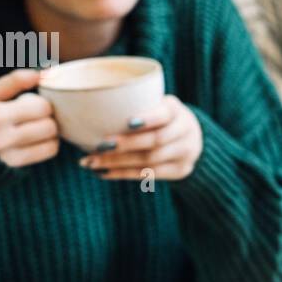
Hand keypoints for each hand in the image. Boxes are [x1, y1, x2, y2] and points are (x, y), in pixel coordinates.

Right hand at [0, 69, 59, 167]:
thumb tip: (44, 73)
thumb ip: (13, 82)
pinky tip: (38, 141)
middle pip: (43, 107)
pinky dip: (50, 144)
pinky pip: (49, 148)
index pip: (20, 80)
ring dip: (50, 128)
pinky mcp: (12, 163)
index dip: (38, 78)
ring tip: (38, 127)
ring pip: (50, 129)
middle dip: (45, 109)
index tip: (41, 78)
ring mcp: (3, 144)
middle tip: (37, 113)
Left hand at [80, 95, 202, 179]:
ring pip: (150, 161)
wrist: (191, 137)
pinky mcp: (180, 171)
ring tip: (92, 162)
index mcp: (177, 111)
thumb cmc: (161, 118)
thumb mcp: (156, 105)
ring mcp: (185, 154)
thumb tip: (90, 110)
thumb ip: (135, 106)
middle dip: (126, 145)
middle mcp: (186, 132)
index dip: (149, 119)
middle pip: (156, 141)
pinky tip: (103, 173)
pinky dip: (123, 174)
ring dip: (118, 162)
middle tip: (100, 146)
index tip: (127, 123)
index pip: (165, 114)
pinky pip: (149, 175)